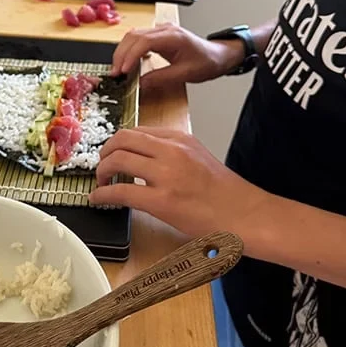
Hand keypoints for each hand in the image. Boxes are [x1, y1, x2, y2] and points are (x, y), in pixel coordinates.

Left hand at [90, 126, 267, 238]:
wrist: (246, 215)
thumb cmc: (225, 193)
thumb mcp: (198, 158)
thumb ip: (172, 153)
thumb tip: (142, 158)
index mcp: (180, 139)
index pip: (137, 131)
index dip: (118, 142)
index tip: (112, 152)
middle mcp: (172, 151)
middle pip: (122, 139)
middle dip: (104, 152)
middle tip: (101, 165)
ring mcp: (166, 175)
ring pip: (117, 160)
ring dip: (101, 170)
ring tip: (101, 181)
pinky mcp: (162, 201)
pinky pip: (120, 192)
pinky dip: (103, 193)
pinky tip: (99, 198)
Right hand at [110, 23, 243, 90]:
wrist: (219, 55)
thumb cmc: (207, 62)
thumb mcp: (185, 74)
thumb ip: (161, 78)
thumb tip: (140, 84)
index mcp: (173, 36)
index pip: (144, 41)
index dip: (130, 56)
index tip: (122, 70)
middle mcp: (165, 30)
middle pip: (134, 36)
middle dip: (121, 54)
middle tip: (115, 72)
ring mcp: (161, 30)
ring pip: (133, 35)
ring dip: (123, 51)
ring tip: (118, 69)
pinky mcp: (159, 35)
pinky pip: (139, 38)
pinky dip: (129, 49)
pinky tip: (128, 62)